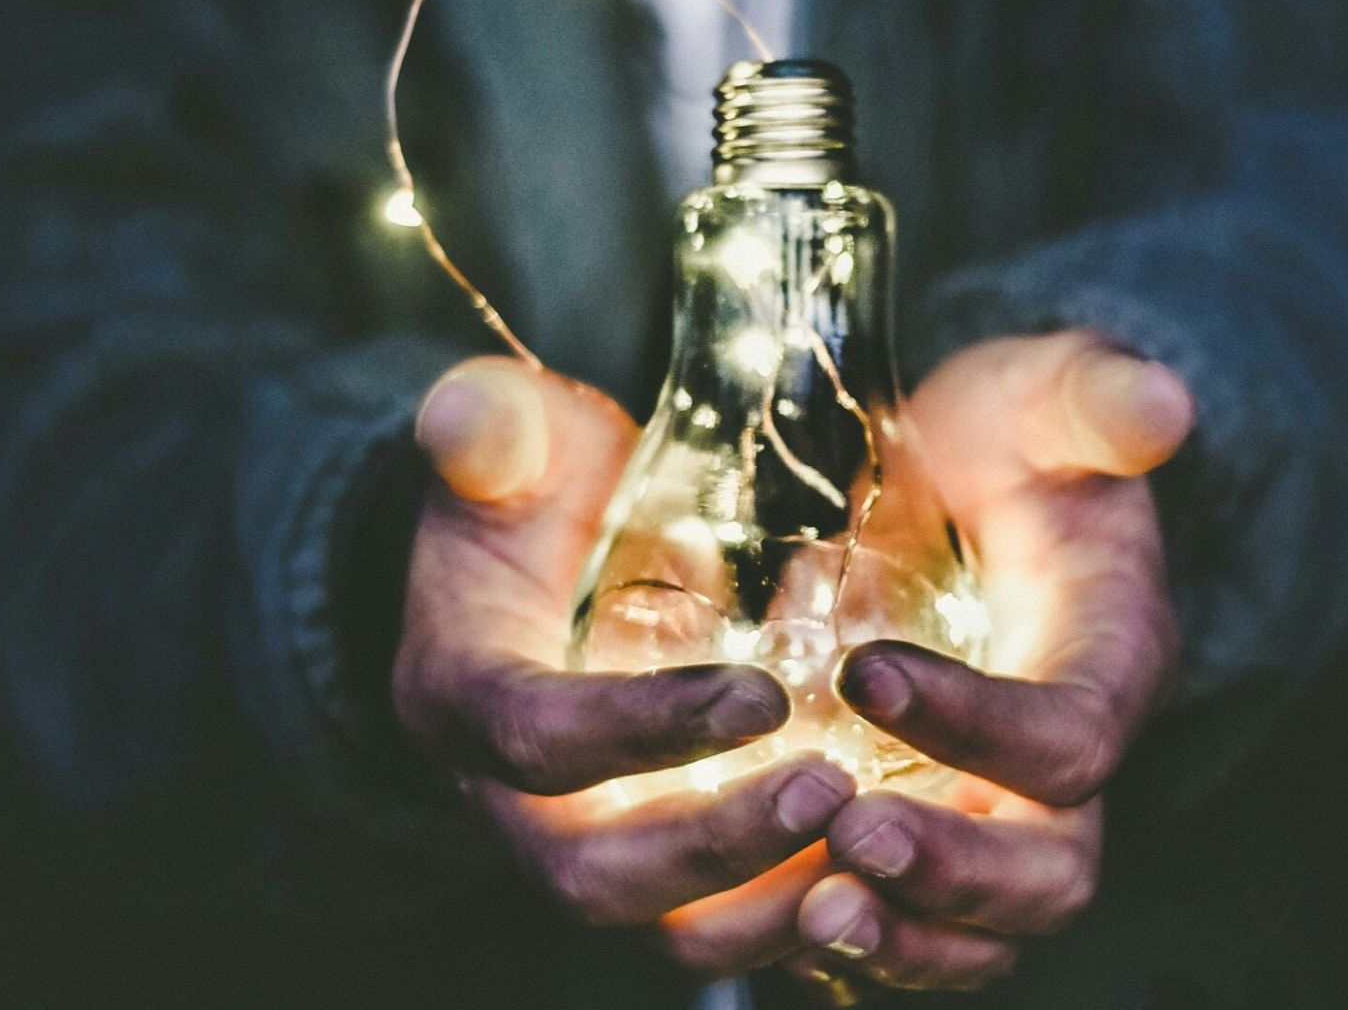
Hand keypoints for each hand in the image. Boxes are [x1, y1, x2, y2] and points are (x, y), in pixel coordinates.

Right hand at [394, 358, 856, 957]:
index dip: (641, 730)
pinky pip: (722, 927)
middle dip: (714, 848)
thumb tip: (465, 417)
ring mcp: (586, 844)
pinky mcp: (657, 866)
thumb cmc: (534, 492)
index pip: (535, 738)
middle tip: (831, 791)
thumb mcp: (511, 441)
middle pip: (593, 875)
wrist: (542, 558)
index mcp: (462, 695)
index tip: (761, 695)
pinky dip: (800, 917)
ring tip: (875, 848)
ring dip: (768, 907)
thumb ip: (492, 428)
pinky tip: (886, 874)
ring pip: (664, 930)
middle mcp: (510, 799)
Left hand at [783, 331, 1193, 1000]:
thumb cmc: (1007, 441)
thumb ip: (1093, 398)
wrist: (964, 482)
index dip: (980, 724)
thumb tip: (1161, 402)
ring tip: (811, 913)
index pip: (1070, 735)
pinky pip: (913, 927)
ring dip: (903, 938)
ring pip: (984, 931)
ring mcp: (997, 811)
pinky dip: (857, 944)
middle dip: (955, 872)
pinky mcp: (932, 831)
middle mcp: (1063, 763)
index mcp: (1108, 662)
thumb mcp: (1043, 396)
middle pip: (1049, 870)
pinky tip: (772, 918)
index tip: (864, 672)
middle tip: (849, 838)